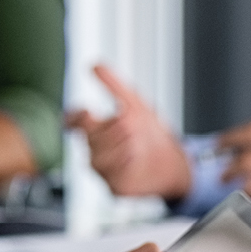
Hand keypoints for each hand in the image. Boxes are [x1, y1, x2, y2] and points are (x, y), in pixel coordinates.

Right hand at [69, 65, 189, 200]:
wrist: (174, 162)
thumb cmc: (152, 133)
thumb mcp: (135, 103)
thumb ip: (114, 85)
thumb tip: (95, 65)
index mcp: (95, 130)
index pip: (75, 121)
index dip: (75, 117)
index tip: (86, 112)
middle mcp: (95, 150)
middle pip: (91, 136)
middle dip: (112, 129)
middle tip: (129, 126)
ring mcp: (103, 169)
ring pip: (98, 155)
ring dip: (119, 146)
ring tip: (135, 142)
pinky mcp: (114, 186)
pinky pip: (113, 174)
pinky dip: (125, 163)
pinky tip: (135, 156)